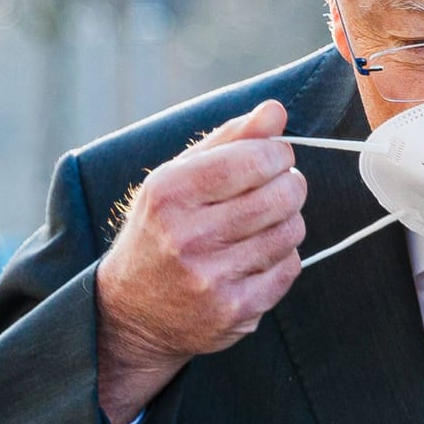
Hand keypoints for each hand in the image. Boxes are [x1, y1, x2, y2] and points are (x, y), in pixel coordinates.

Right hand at [95, 100, 306, 423]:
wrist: (132, 313)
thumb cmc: (161, 229)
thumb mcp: (177, 177)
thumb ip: (229, 139)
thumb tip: (275, 110)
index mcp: (169, 193)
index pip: (254, 159)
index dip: (279, 154)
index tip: (275, 157)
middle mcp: (187, 236)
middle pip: (282, 195)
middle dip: (290, 184)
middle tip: (277, 187)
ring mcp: (211, 278)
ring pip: (291, 231)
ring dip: (287, 221)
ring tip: (263, 222)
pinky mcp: (234, 311)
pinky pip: (290, 267)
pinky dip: (282, 257)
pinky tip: (256, 256)